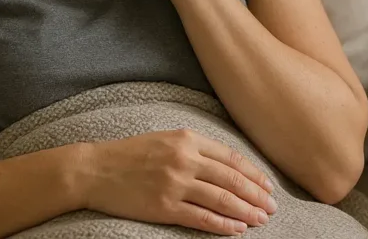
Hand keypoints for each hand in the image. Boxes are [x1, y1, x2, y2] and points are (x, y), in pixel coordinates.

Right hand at [84, 128, 277, 235]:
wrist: (94, 170)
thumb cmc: (130, 154)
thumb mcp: (166, 139)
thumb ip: (195, 148)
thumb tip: (228, 166)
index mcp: (187, 139)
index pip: (231, 157)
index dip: (253, 173)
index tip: (268, 185)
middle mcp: (184, 159)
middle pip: (231, 178)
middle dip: (256, 194)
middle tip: (272, 206)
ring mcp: (174, 183)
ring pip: (221, 198)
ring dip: (245, 210)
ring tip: (261, 219)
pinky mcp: (163, 206)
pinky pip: (201, 217)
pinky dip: (222, 224)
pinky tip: (237, 229)